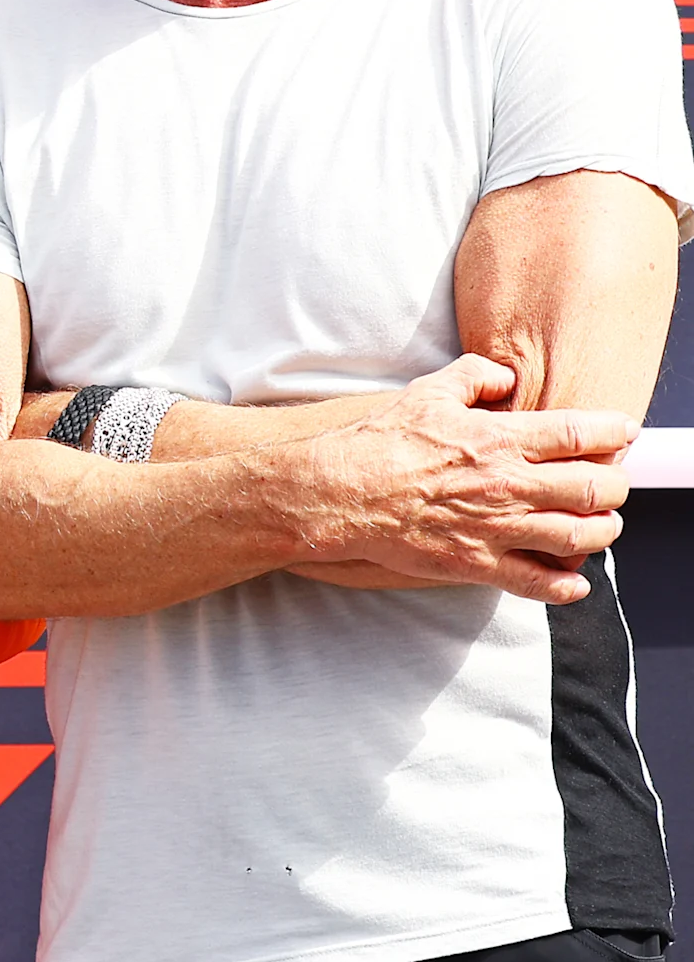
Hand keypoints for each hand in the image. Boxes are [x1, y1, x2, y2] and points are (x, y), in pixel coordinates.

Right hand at [303, 355, 633, 599]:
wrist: (338, 493)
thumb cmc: (380, 442)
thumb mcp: (427, 392)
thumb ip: (476, 376)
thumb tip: (507, 376)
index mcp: (500, 439)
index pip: (580, 435)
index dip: (613, 431)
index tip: (623, 431)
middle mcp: (508, 484)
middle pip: (595, 488)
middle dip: (616, 485)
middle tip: (612, 483)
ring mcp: (495, 527)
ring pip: (580, 535)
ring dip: (603, 531)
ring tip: (601, 525)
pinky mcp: (476, 563)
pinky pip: (539, 582)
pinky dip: (567, 585)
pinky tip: (573, 579)